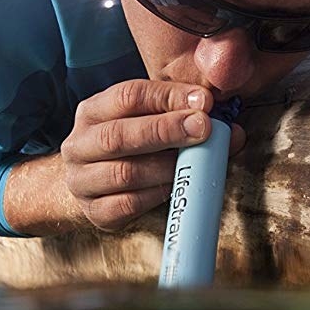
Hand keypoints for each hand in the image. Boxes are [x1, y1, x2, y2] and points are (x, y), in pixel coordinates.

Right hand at [61, 79, 245, 231]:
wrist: (91, 185)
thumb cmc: (129, 148)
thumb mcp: (146, 122)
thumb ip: (182, 117)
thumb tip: (231, 130)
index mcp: (92, 112)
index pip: (128, 96)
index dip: (168, 97)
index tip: (204, 102)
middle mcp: (79, 145)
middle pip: (119, 135)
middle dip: (166, 130)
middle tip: (204, 128)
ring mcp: (82, 181)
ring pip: (124, 173)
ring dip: (165, 167)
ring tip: (194, 164)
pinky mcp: (94, 212)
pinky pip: (126, 205)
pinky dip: (156, 195)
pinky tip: (175, 187)